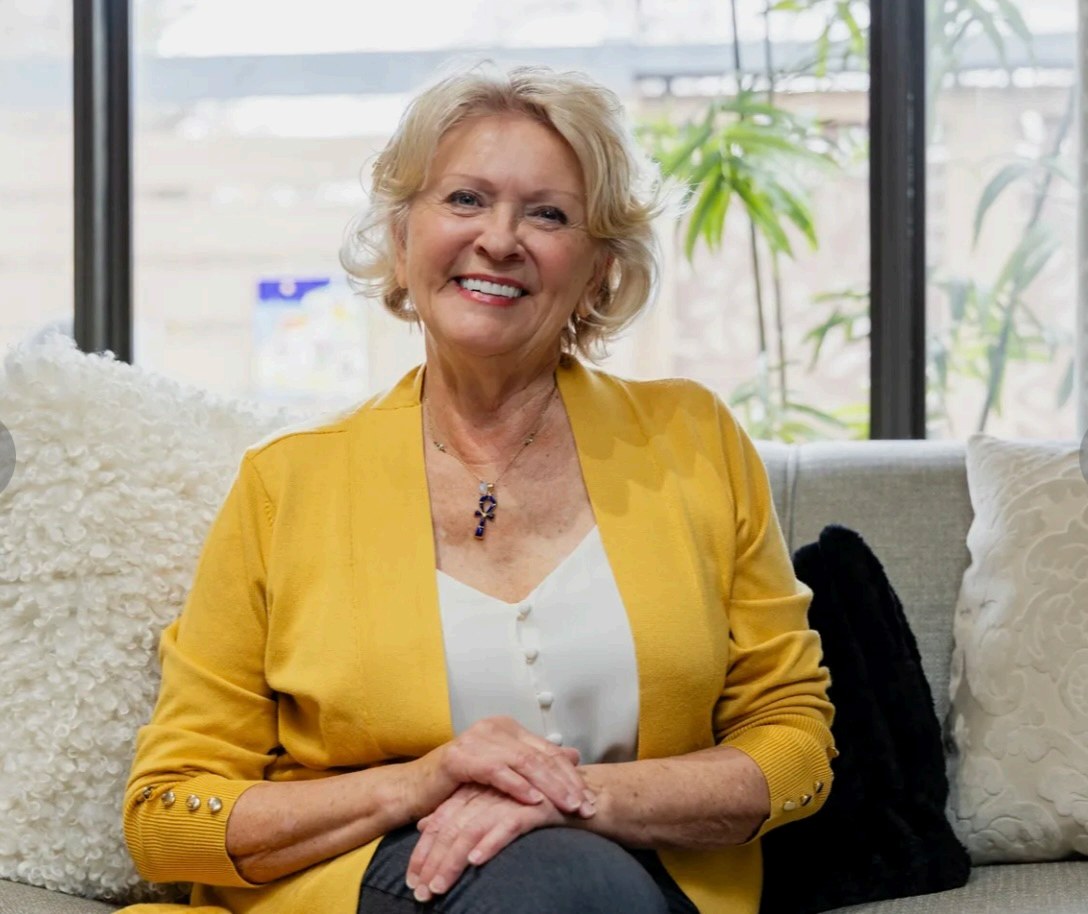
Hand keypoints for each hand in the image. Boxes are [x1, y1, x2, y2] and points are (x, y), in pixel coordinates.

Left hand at [406, 783, 593, 901]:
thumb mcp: (490, 806)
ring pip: (470, 831)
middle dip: (431, 864)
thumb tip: (424, 825)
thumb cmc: (531, 802)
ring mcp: (508, 799)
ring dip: (451, 862)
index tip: (411, 881)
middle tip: (419, 894)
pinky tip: (476, 860)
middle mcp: (486, 793)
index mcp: (473, 791)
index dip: (424, 852)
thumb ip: (459, 811)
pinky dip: (490, 842)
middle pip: (450, 829)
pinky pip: (507, 826)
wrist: (577, 793)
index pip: (441, 822)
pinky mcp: (531, 807)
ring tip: (438, 888)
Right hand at [415, 717, 594, 816]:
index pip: (548, 751)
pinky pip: (496, 771)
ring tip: (568, 806)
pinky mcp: (460, 757)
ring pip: (524, 762)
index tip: (590, 798)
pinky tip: (534, 800)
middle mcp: (494, 728)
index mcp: (507, 729)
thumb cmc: (460, 784)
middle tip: (586, 806)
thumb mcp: (503, 772)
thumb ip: (535, 761)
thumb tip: (574, 755)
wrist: (416, 789)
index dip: (571, 775)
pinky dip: (517, 786)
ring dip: (550, 786)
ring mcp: (476, 740)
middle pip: (541, 756)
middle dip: (567, 783)